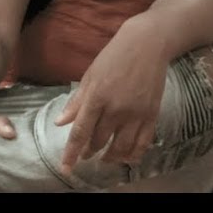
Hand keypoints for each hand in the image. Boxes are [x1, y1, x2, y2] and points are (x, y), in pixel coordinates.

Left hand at [54, 23, 169, 174]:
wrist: (148, 45)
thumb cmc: (114, 56)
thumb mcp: (90, 75)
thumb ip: (76, 101)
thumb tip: (60, 122)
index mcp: (97, 97)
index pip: (81, 132)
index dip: (71, 152)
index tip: (65, 167)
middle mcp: (116, 109)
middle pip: (99, 141)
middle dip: (89, 152)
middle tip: (84, 156)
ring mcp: (136, 114)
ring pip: (121, 147)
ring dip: (110, 157)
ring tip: (104, 159)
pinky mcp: (152, 115)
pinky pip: (142, 143)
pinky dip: (133, 154)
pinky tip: (126, 157)